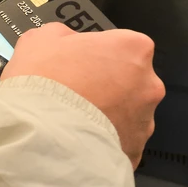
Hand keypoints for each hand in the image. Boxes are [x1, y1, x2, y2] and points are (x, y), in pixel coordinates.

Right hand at [2, 23, 164, 168]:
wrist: (39, 134)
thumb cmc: (43, 82)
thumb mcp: (42, 38)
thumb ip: (64, 35)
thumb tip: (68, 42)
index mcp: (133, 48)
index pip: (122, 44)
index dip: (99, 54)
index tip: (81, 63)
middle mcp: (148, 84)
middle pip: (130, 80)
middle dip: (109, 85)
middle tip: (78, 91)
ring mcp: (145, 120)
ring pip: (128, 113)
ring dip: (108, 114)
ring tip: (76, 119)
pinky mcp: (135, 151)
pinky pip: (121, 141)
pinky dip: (105, 140)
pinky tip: (81, 138)